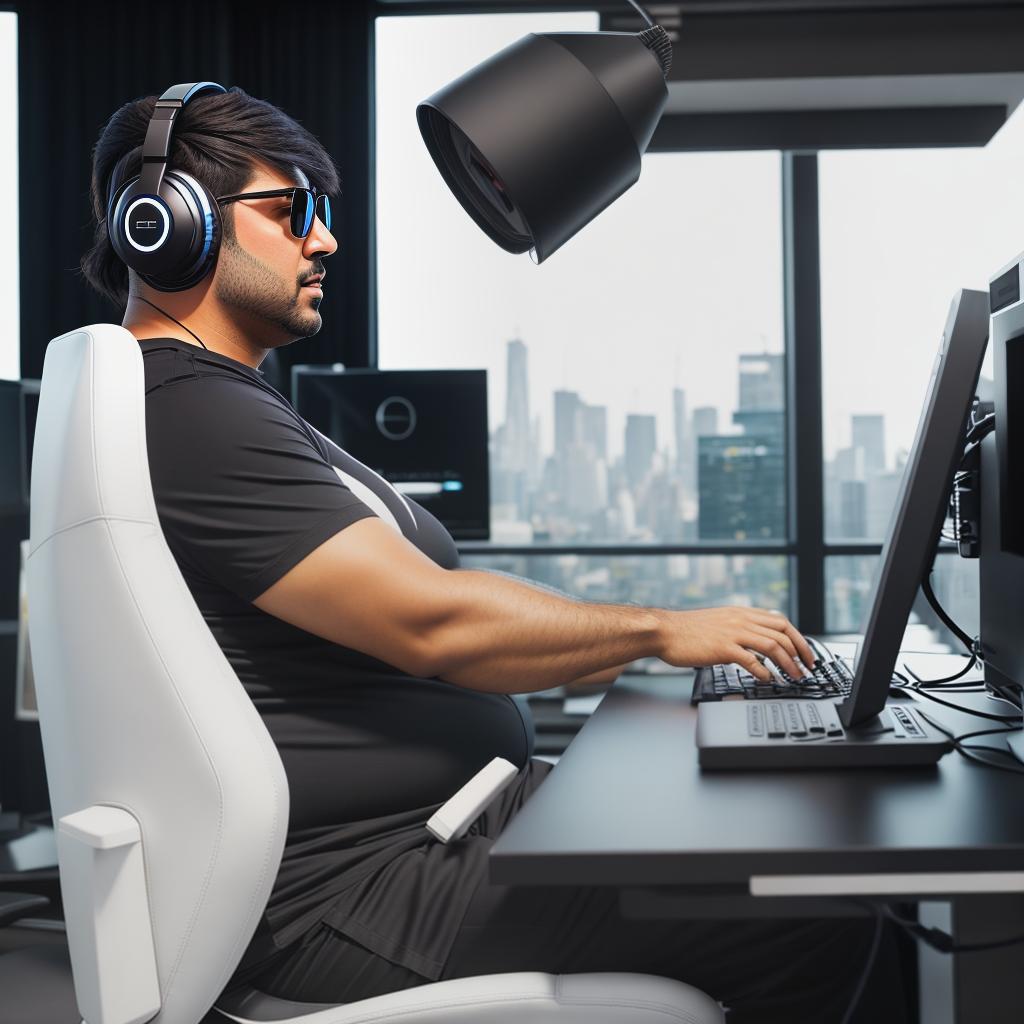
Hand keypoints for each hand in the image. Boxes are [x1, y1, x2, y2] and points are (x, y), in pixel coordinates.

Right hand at [656, 606, 814, 682]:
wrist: (665, 631)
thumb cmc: (687, 630)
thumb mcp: (719, 621)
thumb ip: (739, 627)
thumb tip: (757, 641)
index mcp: (741, 613)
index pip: (781, 621)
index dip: (798, 638)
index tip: (805, 653)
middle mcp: (741, 620)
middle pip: (783, 632)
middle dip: (800, 652)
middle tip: (806, 668)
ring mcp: (733, 633)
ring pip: (773, 646)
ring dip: (788, 663)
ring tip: (793, 677)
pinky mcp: (723, 648)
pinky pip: (752, 660)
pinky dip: (764, 671)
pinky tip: (767, 678)